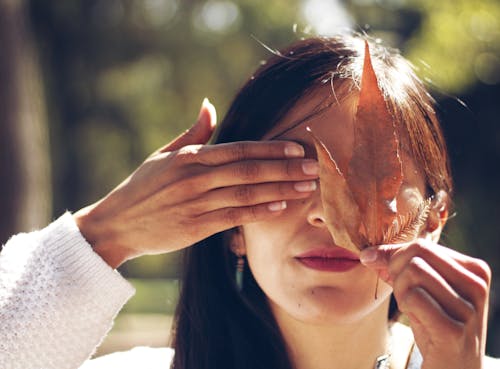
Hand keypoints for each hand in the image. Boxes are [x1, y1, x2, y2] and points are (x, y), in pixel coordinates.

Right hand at [74, 99, 318, 267]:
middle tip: (313, 168)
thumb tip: (209, 105)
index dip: (270, 149)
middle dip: (285, 169)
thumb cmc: (142, 187)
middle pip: (249, 171)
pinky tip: (280, 208)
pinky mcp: (195, 228)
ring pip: (246, 195)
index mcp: (189, 157)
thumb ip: (192, 133)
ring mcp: (195, 204)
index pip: (238, 149)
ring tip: (306, 188)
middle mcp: (194, 179)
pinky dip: (258, 213)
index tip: (297, 148)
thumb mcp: (162, 155)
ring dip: (280, 191)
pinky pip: (233, 218)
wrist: (117, 225)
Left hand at [360, 239, 490, 368]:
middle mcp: (477, 285)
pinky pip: (414, 298)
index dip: (396, 259)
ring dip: (401, 292)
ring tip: (414, 309)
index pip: (421, 245)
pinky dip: (406, 306)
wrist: (454, 368)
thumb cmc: (435, 324)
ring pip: (413, 273)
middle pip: (416, 255)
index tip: (393, 276)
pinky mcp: (454, 331)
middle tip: (404, 294)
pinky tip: (417, 320)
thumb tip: (367, 253)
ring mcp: (468, 309)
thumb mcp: (421, 287)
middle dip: (397, 272)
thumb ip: (396, 264)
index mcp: (474, 270)